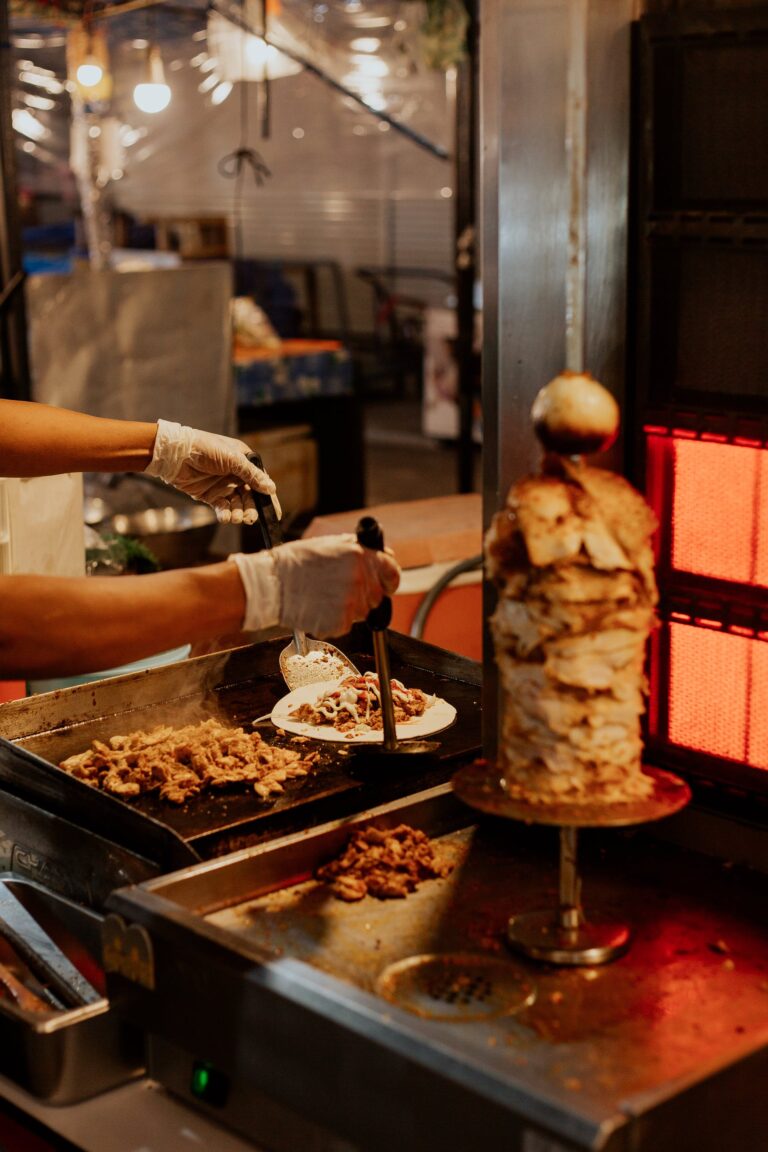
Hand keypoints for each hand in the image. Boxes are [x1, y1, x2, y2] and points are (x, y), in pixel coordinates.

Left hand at [145, 419, 280, 524]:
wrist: (175, 454)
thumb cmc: (205, 449)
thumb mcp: (233, 459)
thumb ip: (252, 475)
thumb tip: (271, 489)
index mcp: (244, 462)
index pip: (261, 482)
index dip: (268, 498)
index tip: (274, 514)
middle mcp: (235, 474)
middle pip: (250, 496)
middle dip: (251, 508)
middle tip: (250, 518)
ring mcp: (223, 486)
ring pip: (237, 504)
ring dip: (239, 513)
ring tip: (237, 518)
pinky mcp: (210, 495)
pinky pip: (222, 508)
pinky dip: (226, 514)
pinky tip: (226, 518)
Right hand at [231, 535, 400, 636]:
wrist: (272, 584)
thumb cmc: (295, 563)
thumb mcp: (329, 544)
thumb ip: (357, 550)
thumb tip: (378, 555)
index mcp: (359, 556)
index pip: (392, 571)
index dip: (389, 579)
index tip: (386, 584)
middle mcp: (359, 578)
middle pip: (377, 595)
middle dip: (364, 594)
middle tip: (340, 591)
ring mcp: (351, 602)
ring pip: (364, 612)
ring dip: (350, 608)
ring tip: (325, 597)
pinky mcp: (341, 622)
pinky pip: (347, 624)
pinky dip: (336, 620)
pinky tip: (319, 608)